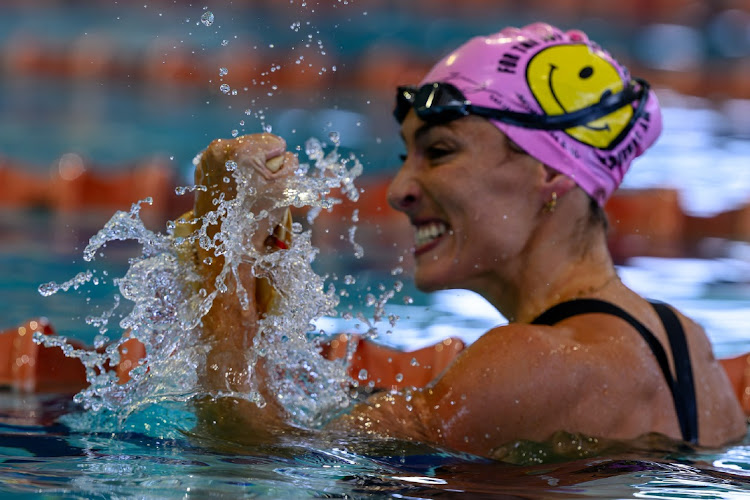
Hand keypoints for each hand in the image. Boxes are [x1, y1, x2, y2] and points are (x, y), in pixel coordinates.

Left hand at [193, 133, 296, 265]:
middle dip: (263, 164)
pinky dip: (235, 172)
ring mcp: (208, 157)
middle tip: (258, 189)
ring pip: (243, 152)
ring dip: (250, 167)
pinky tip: (234, 189)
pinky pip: (228, 161)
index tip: (269, 185)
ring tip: (246, 191)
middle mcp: (220, 148)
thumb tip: (282, 154)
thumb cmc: (256, 217)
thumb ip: (291, 163)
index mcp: (241, 150)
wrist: (225, 243)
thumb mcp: (286, 188)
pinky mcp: (202, 167)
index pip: (276, 143)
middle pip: (258, 144)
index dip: (279, 166)